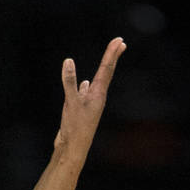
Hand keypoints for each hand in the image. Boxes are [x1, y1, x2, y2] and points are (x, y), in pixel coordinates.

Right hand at [54, 38, 125, 159]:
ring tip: (109, 60)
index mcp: (98, 94)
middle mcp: (97, 98)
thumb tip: (68, 61)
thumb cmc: (75, 128)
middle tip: (120, 44)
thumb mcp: (71, 102)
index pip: (107, 69)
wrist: (72, 149)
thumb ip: (70, 82)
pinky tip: (85, 84)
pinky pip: (87, 93)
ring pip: (98, 82)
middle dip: (113, 58)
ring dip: (103, 70)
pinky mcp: (82, 111)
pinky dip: (86, 86)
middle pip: (107, 73)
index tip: (119, 40)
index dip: (112, 53)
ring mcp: (90, 104)